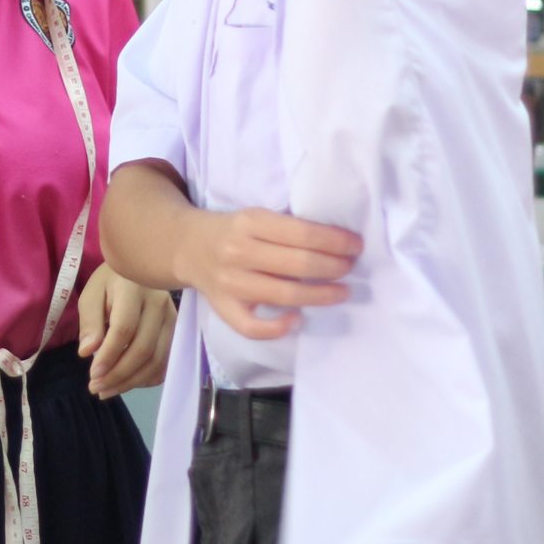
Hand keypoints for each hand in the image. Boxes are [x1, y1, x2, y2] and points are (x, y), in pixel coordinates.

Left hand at [79, 265, 177, 398]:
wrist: (138, 268)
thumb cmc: (109, 282)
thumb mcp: (91, 295)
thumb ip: (89, 323)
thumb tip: (88, 352)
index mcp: (134, 289)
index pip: (124, 329)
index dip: (109, 355)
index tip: (92, 374)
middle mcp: (159, 304)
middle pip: (143, 349)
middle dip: (118, 374)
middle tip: (96, 387)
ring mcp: (172, 318)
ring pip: (157, 360)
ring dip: (131, 381)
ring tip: (107, 390)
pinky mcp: (177, 331)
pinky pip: (166, 362)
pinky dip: (148, 378)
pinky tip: (128, 382)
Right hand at [173, 206, 362, 341]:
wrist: (187, 246)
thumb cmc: (233, 231)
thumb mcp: (256, 216)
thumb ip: (288, 228)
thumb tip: (337, 244)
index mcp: (251, 222)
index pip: (303, 233)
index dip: (335, 241)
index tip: (355, 245)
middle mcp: (239, 252)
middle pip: (298, 265)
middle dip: (334, 267)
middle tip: (351, 267)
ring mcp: (230, 283)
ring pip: (283, 295)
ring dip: (320, 295)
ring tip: (341, 291)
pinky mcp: (223, 308)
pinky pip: (253, 327)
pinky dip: (279, 327)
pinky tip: (298, 319)